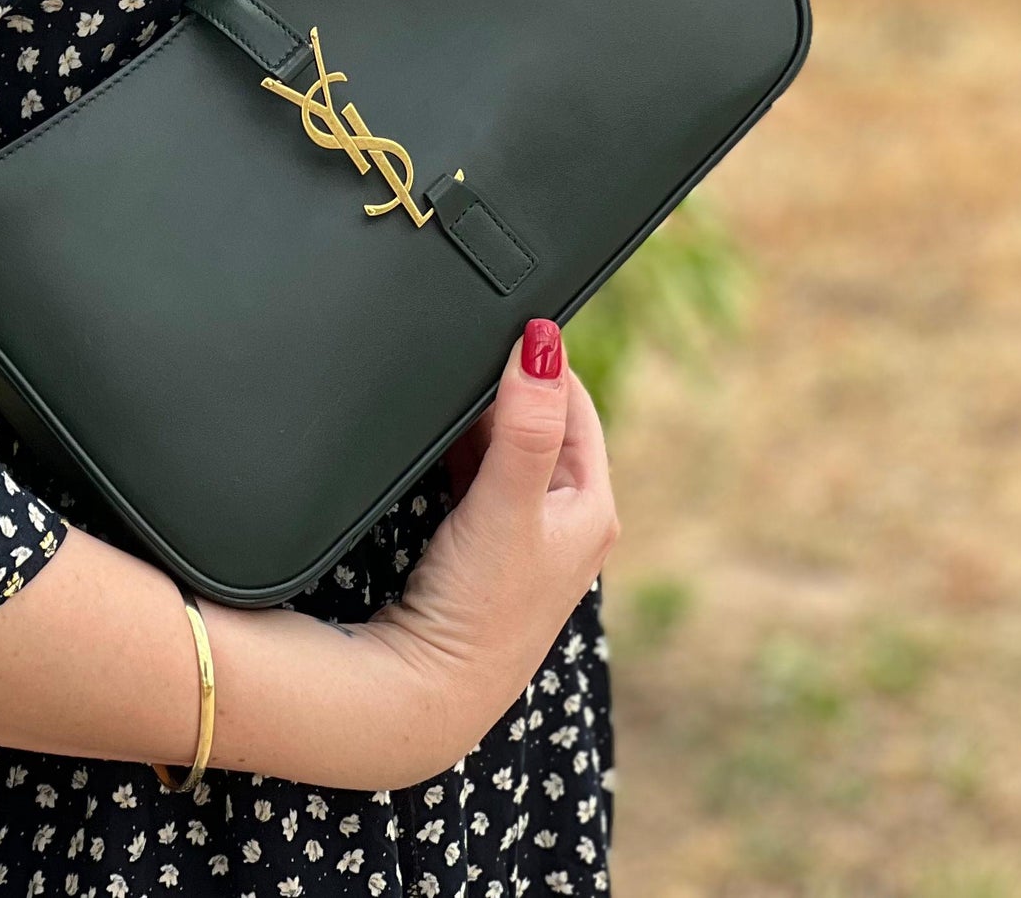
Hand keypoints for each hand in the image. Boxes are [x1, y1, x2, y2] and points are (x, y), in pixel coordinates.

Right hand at [364, 320, 619, 785]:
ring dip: (480, 423)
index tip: (496, 328)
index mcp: (593, 504)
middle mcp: (569, 518)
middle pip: (539, 420)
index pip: (575, 401)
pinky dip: (461, 453)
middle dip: (502, 392)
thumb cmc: (479, 609)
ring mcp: (528, 534)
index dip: (538, 361)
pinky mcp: (489, 547)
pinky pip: (481, 475)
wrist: (427, 692)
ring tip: (444, 408)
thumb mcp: (507, 505)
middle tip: (458, 369)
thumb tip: (543, 340)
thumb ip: (526, 423)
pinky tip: (433, 446)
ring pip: (507, 447)